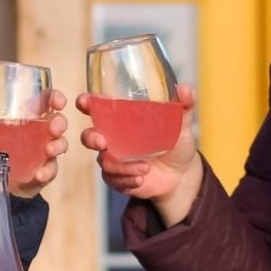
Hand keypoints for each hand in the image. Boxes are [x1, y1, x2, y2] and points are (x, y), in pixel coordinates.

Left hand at [0, 89, 70, 199]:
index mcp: (22, 118)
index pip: (44, 102)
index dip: (54, 98)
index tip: (57, 101)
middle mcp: (36, 133)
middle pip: (57, 121)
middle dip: (59, 122)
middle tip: (53, 127)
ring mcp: (41, 153)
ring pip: (60, 144)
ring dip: (58, 145)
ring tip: (48, 150)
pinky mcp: (42, 172)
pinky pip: (51, 170)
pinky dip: (47, 171)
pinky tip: (39, 174)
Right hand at [81, 84, 206, 223]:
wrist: (182, 175)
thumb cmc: (177, 144)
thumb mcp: (182, 124)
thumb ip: (183, 106)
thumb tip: (186, 90)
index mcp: (123, 121)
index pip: (98, 109)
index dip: (86, 104)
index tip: (84, 102)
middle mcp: (113, 140)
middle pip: (89, 137)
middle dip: (91, 138)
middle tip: (103, 143)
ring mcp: (114, 160)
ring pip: (104, 163)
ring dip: (122, 166)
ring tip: (145, 168)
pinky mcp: (118, 179)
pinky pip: (113, 180)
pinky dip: (126, 180)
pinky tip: (140, 179)